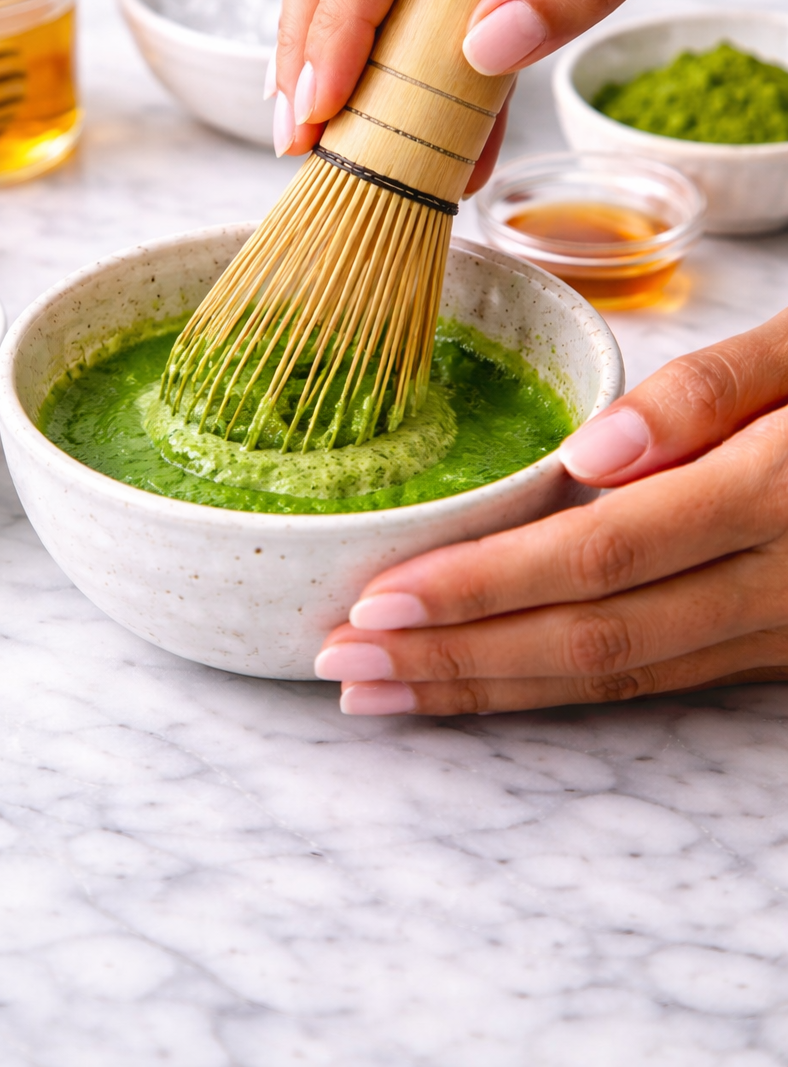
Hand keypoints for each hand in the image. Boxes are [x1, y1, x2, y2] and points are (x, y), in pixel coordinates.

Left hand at [315, 309, 787, 714]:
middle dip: (458, 661)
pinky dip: (561, 684)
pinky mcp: (782, 648)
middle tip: (341, 667)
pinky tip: (488, 677)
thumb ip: (713, 392)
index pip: (601, 558)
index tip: (378, 602)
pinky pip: (662, 676)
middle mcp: (784, 585)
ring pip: (624, 677)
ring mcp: (787, 632)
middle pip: (595, 639)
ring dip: (494, 689)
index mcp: (781, 494)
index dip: (484, 589)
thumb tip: (590, 457)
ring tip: (386, 692)